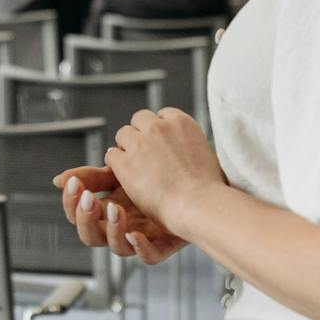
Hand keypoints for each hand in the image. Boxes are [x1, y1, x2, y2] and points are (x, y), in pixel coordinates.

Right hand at [51, 164, 187, 264]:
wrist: (196, 185)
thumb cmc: (156, 180)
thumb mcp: (121, 173)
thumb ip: (93, 177)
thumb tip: (59, 180)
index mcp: (106, 211)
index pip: (78, 215)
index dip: (71, 203)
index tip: (75, 184)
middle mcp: (120, 228)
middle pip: (91, 236)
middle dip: (86, 219)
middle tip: (90, 199)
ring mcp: (141, 238)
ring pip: (118, 248)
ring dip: (113, 231)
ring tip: (117, 210)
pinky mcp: (164, 244)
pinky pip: (150, 256)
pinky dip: (141, 248)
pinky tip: (136, 234)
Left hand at [100, 108, 228, 239]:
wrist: (197, 205)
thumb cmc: (207, 189)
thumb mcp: (206, 154)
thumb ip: (189, 144)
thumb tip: (182, 149)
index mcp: (182, 122)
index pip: (162, 114)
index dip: (160, 130)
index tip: (161, 144)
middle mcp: (159, 127)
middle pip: (140, 119)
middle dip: (141, 134)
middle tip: (146, 155)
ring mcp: (140, 143)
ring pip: (123, 134)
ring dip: (127, 148)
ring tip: (136, 167)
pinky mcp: (125, 162)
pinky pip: (111, 155)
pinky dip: (117, 165)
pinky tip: (127, 177)